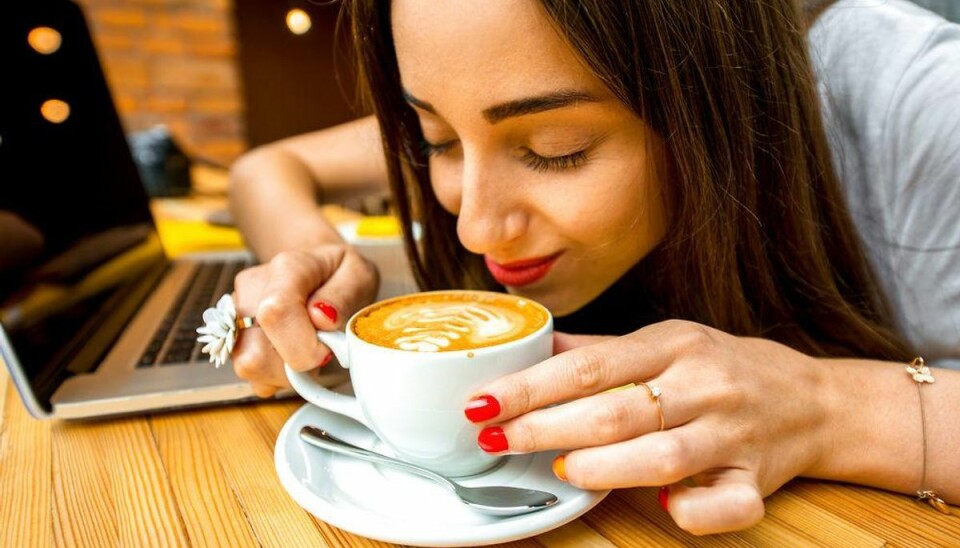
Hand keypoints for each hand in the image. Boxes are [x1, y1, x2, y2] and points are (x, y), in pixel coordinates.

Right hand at [230, 244, 378, 396]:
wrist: (319, 271)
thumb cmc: (340, 275)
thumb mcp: (359, 276)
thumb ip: (344, 295)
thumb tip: (321, 318)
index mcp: (287, 268)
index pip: (276, 313)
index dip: (302, 346)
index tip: (327, 350)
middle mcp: (253, 288)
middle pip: (256, 351)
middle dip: (296, 366)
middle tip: (321, 349)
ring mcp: (236, 312)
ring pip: (249, 366)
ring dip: (286, 373)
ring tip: (307, 349)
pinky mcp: (232, 335)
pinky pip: (250, 374)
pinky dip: (276, 375)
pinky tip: (291, 354)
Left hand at [466, 320, 830, 534]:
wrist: (814, 400)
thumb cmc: (723, 366)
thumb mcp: (666, 340)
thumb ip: (601, 349)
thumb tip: (533, 346)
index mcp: (674, 344)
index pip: (589, 366)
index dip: (530, 386)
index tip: (483, 402)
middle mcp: (703, 385)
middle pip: (615, 411)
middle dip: (546, 428)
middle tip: (497, 439)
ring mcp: (733, 435)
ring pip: (662, 456)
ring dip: (602, 467)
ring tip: (561, 470)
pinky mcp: (757, 481)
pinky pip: (725, 505)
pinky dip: (690, 511)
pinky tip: (660, 509)